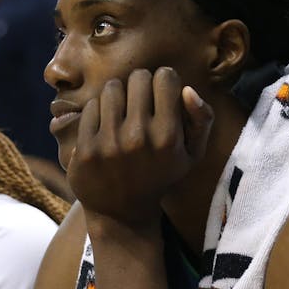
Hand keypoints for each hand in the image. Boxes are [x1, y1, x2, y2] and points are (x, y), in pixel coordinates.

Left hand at [65, 67, 213, 228]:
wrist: (122, 212)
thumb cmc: (160, 175)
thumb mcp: (192, 155)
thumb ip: (202, 119)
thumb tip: (188, 90)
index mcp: (168, 137)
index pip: (165, 77)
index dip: (164, 82)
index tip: (161, 94)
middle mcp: (139, 138)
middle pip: (139, 77)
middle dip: (140, 85)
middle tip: (139, 102)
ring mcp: (109, 143)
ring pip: (112, 87)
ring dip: (118, 95)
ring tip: (121, 112)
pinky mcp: (86, 148)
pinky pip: (91, 106)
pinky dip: (98, 111)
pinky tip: (104, 126)